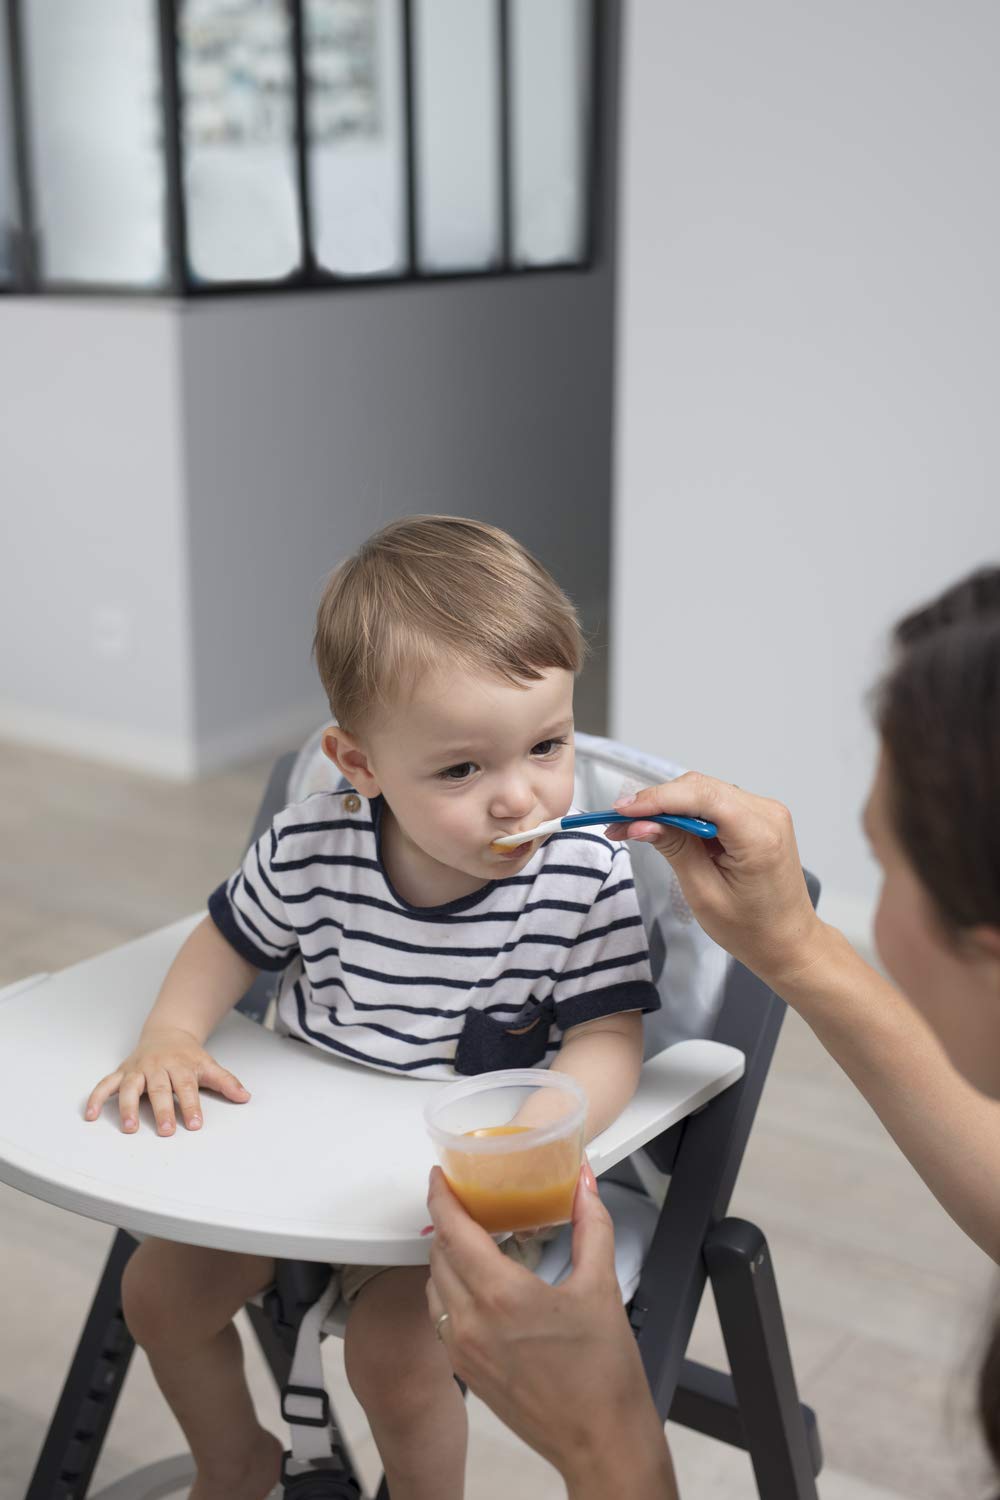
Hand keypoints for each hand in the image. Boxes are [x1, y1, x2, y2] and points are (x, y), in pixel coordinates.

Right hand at [84, 1026, 249, 1135]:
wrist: (167, 1033)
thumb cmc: (188, 1056)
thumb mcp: (208, 1065)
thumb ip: (225, 1082)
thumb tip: (245, 1097)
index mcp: (180, 1066)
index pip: (187, 1088)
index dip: (191, 1106)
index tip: (195, 1125)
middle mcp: (158, 1067)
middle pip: (160, 1089)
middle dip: (162, 1110)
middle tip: (165, 1131)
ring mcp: (138, 1070)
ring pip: (131, 1088)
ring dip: (129, 1108)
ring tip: (130, 1128)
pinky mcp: (122, 1072)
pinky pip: (106, 1084)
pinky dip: (96, 1098)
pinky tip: (91, 1115)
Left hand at [425, 1164, 674, 1496]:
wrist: (601, 1442)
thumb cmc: (604, 1375)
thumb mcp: (601, 1287)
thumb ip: (591, 1224)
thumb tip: (584, 1184)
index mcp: (500, 1295)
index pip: (452, 1230)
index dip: (441, 1196)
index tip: (441, 1176)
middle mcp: (470, 1322)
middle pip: (438, 1253)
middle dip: (447, 1221)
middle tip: (465, 1200)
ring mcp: (462, 1350)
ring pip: (434, 1285)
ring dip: (446, 1256)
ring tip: (473, 1238)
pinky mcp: (466, 1371)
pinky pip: (440, 1316)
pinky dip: (449, 1289)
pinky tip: (477, 1283)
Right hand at [608, 773, 823, 989]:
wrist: (787, 942)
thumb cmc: (751, 929)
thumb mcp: (704, 893)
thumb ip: (675, 849)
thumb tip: (641, 823)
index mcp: (759, 836)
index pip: (702, 796)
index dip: (657, 798)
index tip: (621, 810)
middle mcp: (767, 814)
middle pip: (700, 788)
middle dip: (656, 801)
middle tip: (619, 822)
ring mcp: (766, 812)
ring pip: (704, 791)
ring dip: (668, 806)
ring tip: (634, 827)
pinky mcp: (758, 817)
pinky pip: (714, 802)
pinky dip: (685, 812)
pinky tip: (663, 827)